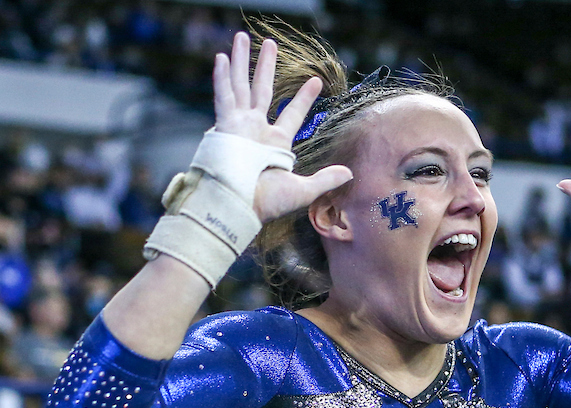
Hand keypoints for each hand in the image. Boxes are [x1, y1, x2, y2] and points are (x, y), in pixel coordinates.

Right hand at [213, 32, 351, 222]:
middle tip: (270, 44)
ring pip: (241, 85)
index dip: (303, 98)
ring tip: (242, 37)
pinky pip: (223, 97)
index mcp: (275, 144)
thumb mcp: (302, 191)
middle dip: (265, 66)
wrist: (238, 207)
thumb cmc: (267, 203)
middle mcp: (256, 131)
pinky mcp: (225, 126)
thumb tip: (349, 174)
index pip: (292, 114)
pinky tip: (221, 57)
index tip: (316, 81)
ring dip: (242, 61)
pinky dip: (222, 78)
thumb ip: (324, 180)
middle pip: (261, 90)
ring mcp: (239, 126)